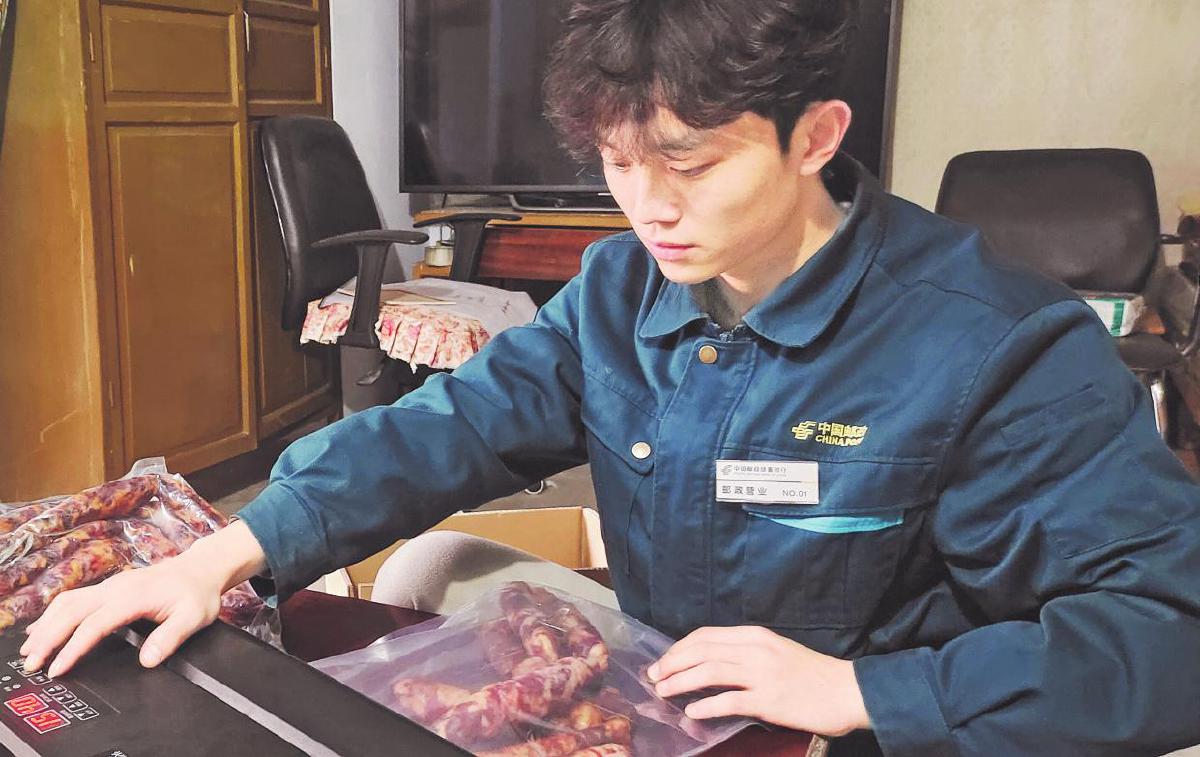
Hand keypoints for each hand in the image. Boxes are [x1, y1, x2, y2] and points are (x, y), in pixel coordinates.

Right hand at [19, 520, 266, 676]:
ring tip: (29, 650)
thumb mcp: (194, 617)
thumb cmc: (197, 594)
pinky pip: (74, 598)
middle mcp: (115, 588)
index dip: (73, 648)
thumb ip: (171, 637)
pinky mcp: (109, 587)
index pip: (94, 624)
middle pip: (71, 611)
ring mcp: (110, 586)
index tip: (57, 669)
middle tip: (31, 663)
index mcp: (132, 597)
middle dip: (48, 638)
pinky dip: (53, 614)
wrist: (201, 569)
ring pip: (67, 602)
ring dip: (45, 625)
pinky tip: (42, 628)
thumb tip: (147, 659)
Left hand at [646, 625, 870, 736]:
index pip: (706, 635)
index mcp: (755, 635)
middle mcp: (755, 650)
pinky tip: (691, 711)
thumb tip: (709, 662)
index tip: (664, 660)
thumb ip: (745, 652)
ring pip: (709, 671)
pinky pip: (729, 700)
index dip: (679, 647)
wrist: (846, 690)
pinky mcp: (769, 700)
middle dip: (672, 663)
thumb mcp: (775, 651)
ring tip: (662, 692)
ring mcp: (762, 674)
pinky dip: (705, 705)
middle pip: (701, 650)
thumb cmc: (810, 673)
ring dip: (680, 681)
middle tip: (654, 676)